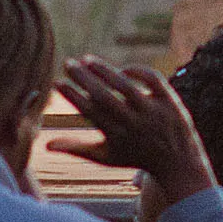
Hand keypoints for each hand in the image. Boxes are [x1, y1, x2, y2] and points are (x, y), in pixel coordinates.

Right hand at [55, 56, 212, 200]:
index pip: (89, 111)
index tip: (57, 82)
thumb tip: (46, 144)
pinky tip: (121, 69)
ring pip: (125, 85)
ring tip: (86, 59)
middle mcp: (133, 121)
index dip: (71, 96)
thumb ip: (76, 149)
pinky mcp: (169, 99)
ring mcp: (152, 109)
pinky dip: (136, 70)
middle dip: (83, 78)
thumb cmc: (133, 156)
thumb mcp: (105, 157)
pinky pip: (152, 78)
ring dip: (104, 70)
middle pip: (103, 96)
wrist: (176, 162)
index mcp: (115, 134)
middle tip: (67, 63)